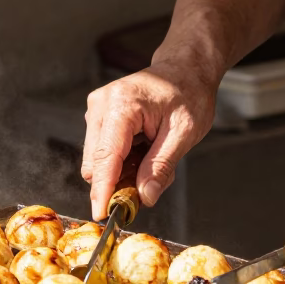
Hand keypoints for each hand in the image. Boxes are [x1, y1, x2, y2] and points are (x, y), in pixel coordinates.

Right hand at [82, 62, 215, 220]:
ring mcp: (97, 110)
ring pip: (97, 160)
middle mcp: (101, 105)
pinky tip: (143, 151)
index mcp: (122, 104)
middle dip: (117, 182)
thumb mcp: (185, 133)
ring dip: (121, 171)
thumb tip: (145, 197)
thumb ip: (162, 166)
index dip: (102, 190)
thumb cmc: (188, 93)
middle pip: (96, 162)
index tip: (101, 214)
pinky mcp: (99, 116)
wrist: (184, 69)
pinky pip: (103, 151)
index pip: (105, 157)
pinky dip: (121, 161)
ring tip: (152, 157)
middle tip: (150, 185)